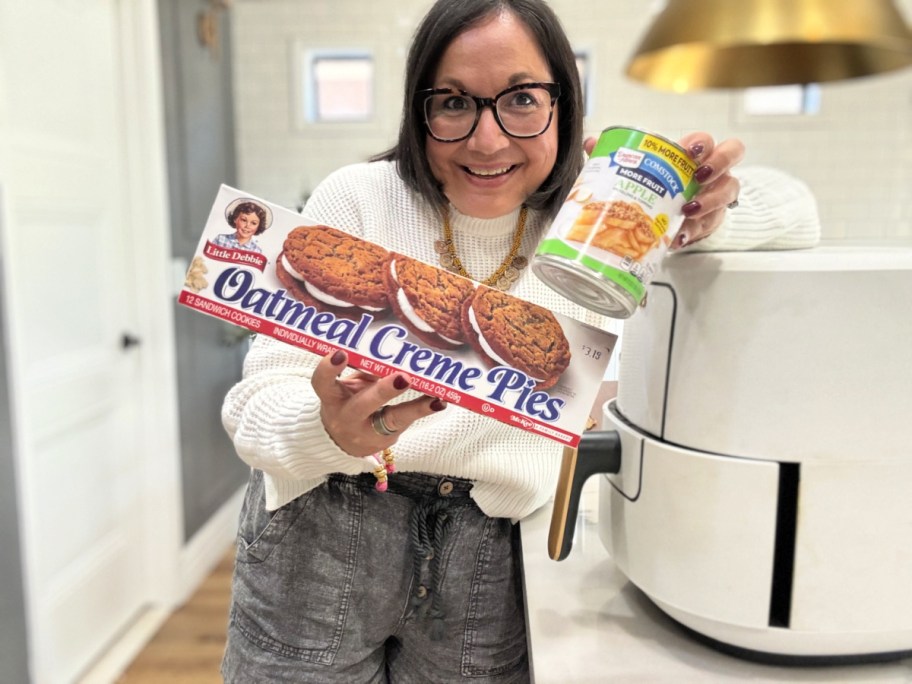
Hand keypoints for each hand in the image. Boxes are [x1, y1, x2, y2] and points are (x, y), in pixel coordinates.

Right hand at [311, 350, 445, 455]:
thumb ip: (366, 373)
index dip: (329, 369)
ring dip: (414, 409)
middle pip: (361, 406)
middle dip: (383, 391)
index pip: (322, 382)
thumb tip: (394, 357)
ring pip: (390, 421)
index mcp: (332, 397)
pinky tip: (439, 402)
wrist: (341, 440)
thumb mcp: (349, 386)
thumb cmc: (348, 401)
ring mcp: (364, 433)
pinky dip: (422, 411)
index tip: (341, 353)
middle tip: (403, 378)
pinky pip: (404, 425)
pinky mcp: (383, 442)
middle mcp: (345, 417)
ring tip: (435, 400)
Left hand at [583, 133, 744, 248]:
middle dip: (719, 164)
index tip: (689, 151)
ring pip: (728, 191)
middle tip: (700, 176)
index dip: (703, 143)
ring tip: (687, 211)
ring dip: (709, 201)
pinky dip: (693, 231)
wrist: (672, 214)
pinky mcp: (713, 219)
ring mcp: (717, 194)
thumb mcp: (640, 171)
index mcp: (693, 154)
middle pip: (732, 155)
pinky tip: (678, 237)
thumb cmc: (660, 185)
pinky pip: (711, 224)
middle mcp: (711, 171)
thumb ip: (617, 156)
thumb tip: (591, 143)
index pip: (706, 141)